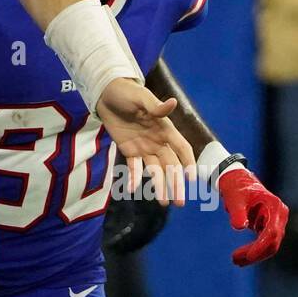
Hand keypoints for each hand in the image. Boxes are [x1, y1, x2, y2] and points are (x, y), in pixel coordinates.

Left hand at [95, 78, 193, 204]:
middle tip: (180, 202)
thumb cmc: (126, 92)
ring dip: (160, 186)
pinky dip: (134, 178)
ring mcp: (144, 147)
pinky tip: (133, 189)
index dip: (188, 162)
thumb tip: (173, 103)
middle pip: (171, 165)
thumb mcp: (141, 97)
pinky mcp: (129, 150)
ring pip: (155, 170)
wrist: (106, 93)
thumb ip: (156, 106)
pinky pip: (134, 167)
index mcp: (165, 128)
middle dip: (176, 183)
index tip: (191, 179)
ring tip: (165, 203)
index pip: (182, 148)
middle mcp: (158, 141)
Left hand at [219, 167, 288, 265]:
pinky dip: (253, 251)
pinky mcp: (269, 227)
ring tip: (235, 260)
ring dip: (254, 255)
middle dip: (255, 254)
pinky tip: (240, 257)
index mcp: (275, 206)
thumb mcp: (234, 198)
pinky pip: (264, 243)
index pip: (272, 232)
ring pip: (269, 245)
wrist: (236, 180)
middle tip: (235, 260)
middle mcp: (280, 215)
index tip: (248, 256)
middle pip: (272, 242)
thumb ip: (237, 212)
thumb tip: (239, 227)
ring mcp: (276, 222)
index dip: (261, 246)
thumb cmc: (236, 188)